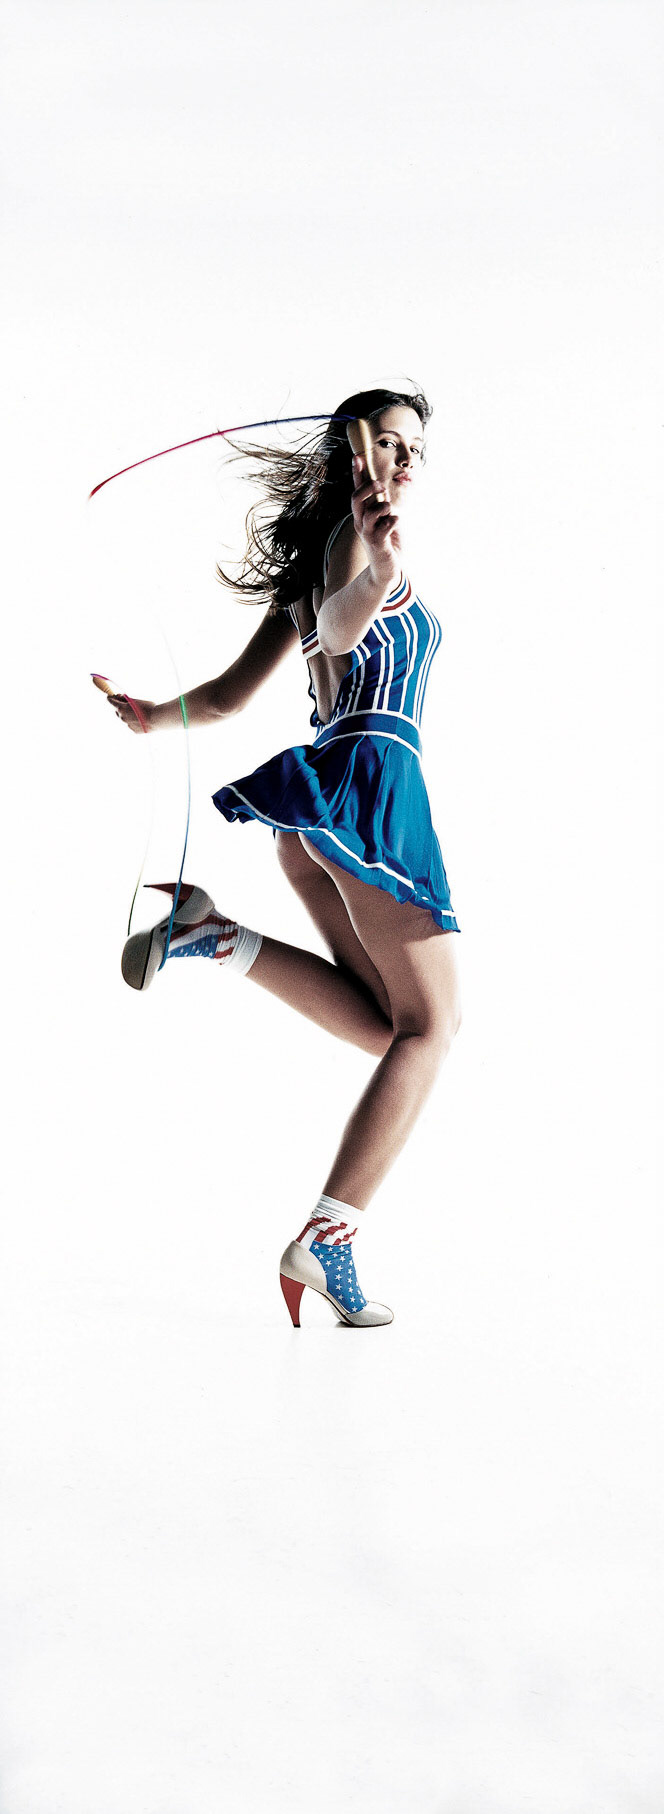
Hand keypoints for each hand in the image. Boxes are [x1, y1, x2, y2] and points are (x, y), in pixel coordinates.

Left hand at [107, 692, 153, 732]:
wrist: (157, 719)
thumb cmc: (148, 707)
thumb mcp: (136, 700)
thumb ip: (127, 699)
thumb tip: (121, 697)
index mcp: (121, 708)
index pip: (111, 702)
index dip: (111, 698)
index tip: (110, 696)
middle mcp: (122, 718)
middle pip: (117, 711)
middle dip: (120, 707)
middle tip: (124, 703)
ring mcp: (127, 725)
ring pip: (125, 718)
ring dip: (128, 714)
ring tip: (136, 711)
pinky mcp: (133, 730)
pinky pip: (131, 724)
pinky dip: (133, 721)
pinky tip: (141, 719)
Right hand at [350, 454, 401, 582]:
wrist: (385, 570)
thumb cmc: (386, 542)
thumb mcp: (384, 518)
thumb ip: (382, 504)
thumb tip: (384, 487)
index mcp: (362, 514)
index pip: (356, 490)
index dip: (356, 474)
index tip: (357, 456)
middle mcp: (360, 522)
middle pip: (356, 499)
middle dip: (370, 488)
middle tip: (383, 488)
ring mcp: (367, 533)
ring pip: (370, 512)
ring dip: (384, 507)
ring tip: (391, 512)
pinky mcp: (377, 544)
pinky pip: (384, 526)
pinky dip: (393, 521)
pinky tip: (396, 522)